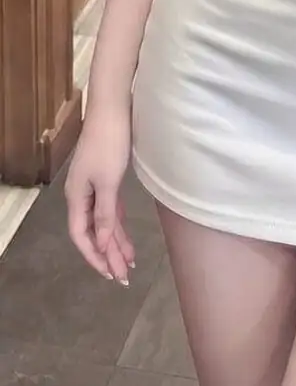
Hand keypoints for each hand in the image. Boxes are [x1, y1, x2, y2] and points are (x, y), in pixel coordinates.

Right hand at [65, 104, 134, 283]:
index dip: (95, 257)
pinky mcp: (105, 177)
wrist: (113, 108)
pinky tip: (125, 236)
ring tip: (130, 263)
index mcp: (77, 196)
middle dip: (108, 254)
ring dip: (115, 241)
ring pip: (103, 221)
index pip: (81, 236)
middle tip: (124, 276)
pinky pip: (110, 208)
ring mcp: (93, 185)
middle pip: (93, 232)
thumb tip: (101, 242)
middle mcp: (81, 194)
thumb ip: (104, 213)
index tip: (110, 274)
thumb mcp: (108, 181)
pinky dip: (118, 223)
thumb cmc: (110, 142)